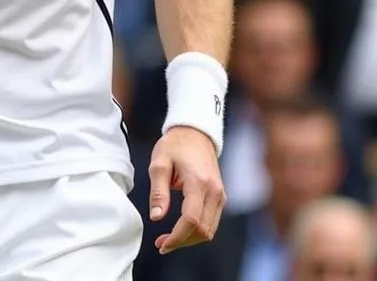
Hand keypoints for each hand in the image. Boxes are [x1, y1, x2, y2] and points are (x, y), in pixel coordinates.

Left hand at [148, 125, 225, 254]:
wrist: (195, 132)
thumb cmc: (175, 145)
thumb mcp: (159, 163)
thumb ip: (158, 191)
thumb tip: (156, 217)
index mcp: (198, 182)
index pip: (191, 219)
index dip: (177, 237)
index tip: (162, 244)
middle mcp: (214, 192)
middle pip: (202, 230)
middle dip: (182, 241)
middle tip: (161, 243)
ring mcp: (220, 195)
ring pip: (209, 230)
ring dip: (190, 239)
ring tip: (168, 239)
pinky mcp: (220, 196)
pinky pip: (211, 222)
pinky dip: (197, 230)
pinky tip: (181, 229)